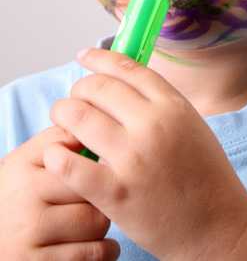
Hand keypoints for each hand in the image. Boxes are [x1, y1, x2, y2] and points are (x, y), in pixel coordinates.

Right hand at [0, 125, 119, 259]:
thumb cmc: (14, 196)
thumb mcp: (24, 162)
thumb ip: (55, 139)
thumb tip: (94, 121)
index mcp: (24, 170)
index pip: (80, 159)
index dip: (102, 165)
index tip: (111, 168)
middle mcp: (26, 203)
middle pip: (93, 190)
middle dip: (105, 193)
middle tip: (106, 196)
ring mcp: (30, 239)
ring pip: (96, 223)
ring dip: (105, 224)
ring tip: (100, 220)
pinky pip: (91, 256)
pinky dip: (105, 251)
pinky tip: (104, 246)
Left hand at [43, 49, 246, 259]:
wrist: (219, 227)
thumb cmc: (205, 175)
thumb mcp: (191, 124)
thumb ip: (159, 102)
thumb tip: (120, 81)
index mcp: (173, 106)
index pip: (126, 67)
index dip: (99, 57)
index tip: (84, 57)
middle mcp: (153, 125)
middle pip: (97, 87)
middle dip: (78, 89)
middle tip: (75, 100)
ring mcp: (133, 159)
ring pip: (77, 116)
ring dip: (63, 115)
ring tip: (64, 125)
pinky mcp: (116, 194)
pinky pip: (69, 164)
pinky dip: (57, 155)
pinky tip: (58, 156)